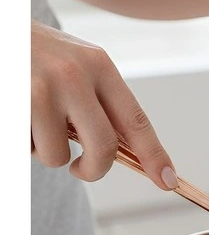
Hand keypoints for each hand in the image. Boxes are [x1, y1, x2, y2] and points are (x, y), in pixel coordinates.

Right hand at [31, 20, 176, 188]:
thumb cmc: (34, 53)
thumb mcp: (74, 64)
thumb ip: (98, 101)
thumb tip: (123, 152)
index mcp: (98, 65)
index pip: (135, 120)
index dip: (154, 155)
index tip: (168, 181)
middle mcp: (75, 76)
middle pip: (104, 148)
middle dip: (94, 169)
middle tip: (81, 168)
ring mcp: (42, 90)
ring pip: (59, 157)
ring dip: (47, 152)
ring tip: (34, 123)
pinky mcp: (15, 105)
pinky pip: (28, 150)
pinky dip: (25, 144)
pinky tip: (18, 116)